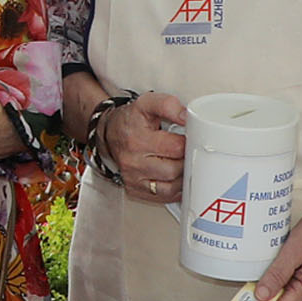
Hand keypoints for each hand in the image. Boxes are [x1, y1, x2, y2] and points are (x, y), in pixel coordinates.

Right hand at [96, 90, 189, 209]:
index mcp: (137, 140)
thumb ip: (168, 105)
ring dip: (182, 177)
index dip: (189, 142)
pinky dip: (175, 189)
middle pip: (174, 170)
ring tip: (182, 163)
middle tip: (187, 151)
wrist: (110, 133)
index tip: (191, 138)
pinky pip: (163, 197)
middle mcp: (133, 162)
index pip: (175, 147)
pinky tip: (176, 177)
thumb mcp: (147, 103)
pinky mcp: (135, 190)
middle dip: (186, 160)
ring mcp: (133, 179)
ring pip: (171, 187)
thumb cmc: (131, 120)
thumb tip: (187, 117)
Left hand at [253, 184, 301, 300]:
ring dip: (275, 286)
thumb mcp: (292, 251)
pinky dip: (283, 280)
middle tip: (255, 277)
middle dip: (267, 295)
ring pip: (287, 297)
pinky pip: (294, 287)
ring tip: (271, 267)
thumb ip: (277, 275)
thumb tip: (261, 296)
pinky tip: (281, 266)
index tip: (246, 294)